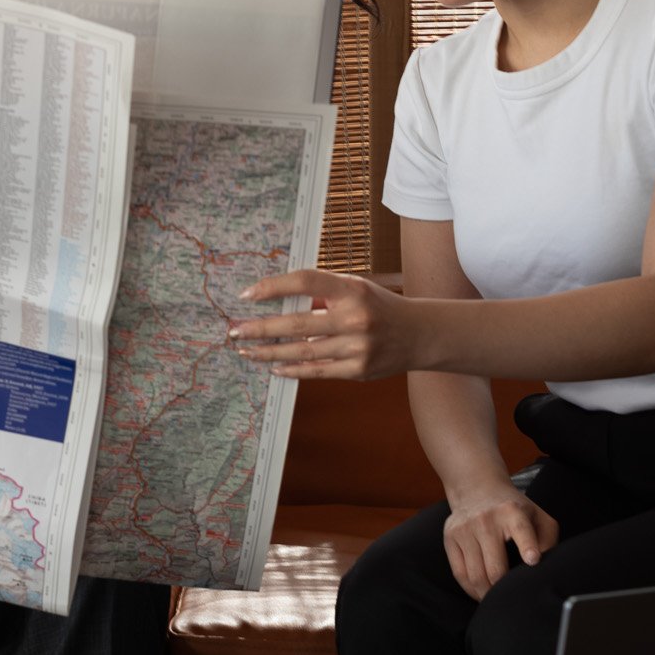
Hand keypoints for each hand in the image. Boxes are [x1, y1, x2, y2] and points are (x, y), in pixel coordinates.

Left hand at [226, 269, 422, 379]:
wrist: (419, 334)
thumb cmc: (379, 307)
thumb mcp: (355, 289)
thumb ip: (321, 293)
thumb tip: (277, 301)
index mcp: (352, 290)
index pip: (304, 283)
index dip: (273, 287)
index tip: (247, 295)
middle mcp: (355, 318)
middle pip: (297, 323)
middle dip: (261, 328)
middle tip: (235, 331)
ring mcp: (357, 347)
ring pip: (302, 351)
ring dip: (270, 352)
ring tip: (248, 351)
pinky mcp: (358, 371)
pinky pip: (317, 371)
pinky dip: (292, 369)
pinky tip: (274, 366)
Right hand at [442, 487, 559, 600]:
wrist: (477, 489)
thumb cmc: (514, 509)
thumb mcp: (537, 516)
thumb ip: (547, 541)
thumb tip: (545, 569)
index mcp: (512, 511)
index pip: (521, 530)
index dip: (527, 546)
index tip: (533, 560)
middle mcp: (486, 520)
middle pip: (495, 567)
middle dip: (504, 590)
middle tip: (514, 602)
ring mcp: (465, 529)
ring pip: (475, 576)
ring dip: (487, 595)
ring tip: (496, 601)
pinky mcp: (450, 538)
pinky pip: (460, 573)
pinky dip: (471, 589)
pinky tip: (481, 593)